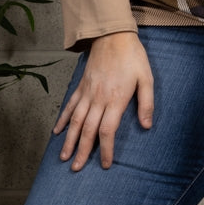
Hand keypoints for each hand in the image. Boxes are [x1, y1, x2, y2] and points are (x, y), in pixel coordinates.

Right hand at [53, 31, 153, 169]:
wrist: (113, 35)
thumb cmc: (133, 57)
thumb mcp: (147, 79)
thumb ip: (146, 103)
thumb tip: (146, 126)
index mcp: (115, 100)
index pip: (107, 131)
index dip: (105, 149)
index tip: (105, 164)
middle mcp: (98, 99)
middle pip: (87, 130)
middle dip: (81, 151)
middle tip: (76, 169)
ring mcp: (87, 93)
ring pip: (75, 121)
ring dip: (69, 140)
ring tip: (64, 157)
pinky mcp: (81, 86)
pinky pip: (70, 105)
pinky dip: (62, 119)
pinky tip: (57, 131)